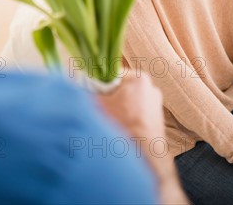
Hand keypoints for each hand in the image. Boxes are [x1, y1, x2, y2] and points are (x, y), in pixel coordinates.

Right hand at [97, 68, 188, 203]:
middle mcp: (151, 87)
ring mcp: (156, 104)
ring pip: (129, 101)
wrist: (144, 158)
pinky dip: (128, 118)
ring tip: (110, 122)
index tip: (93, 96)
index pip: (112, 74)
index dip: (100, 85)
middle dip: (110, 98)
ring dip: (119, 109)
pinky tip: (120, 129)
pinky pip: (137, 113)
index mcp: (138, 78)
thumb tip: (75, 84)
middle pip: (121, 88)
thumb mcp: (98, 106)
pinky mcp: (157, 119)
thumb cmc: (122, 128)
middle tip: (101, 110)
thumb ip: (87, 92)